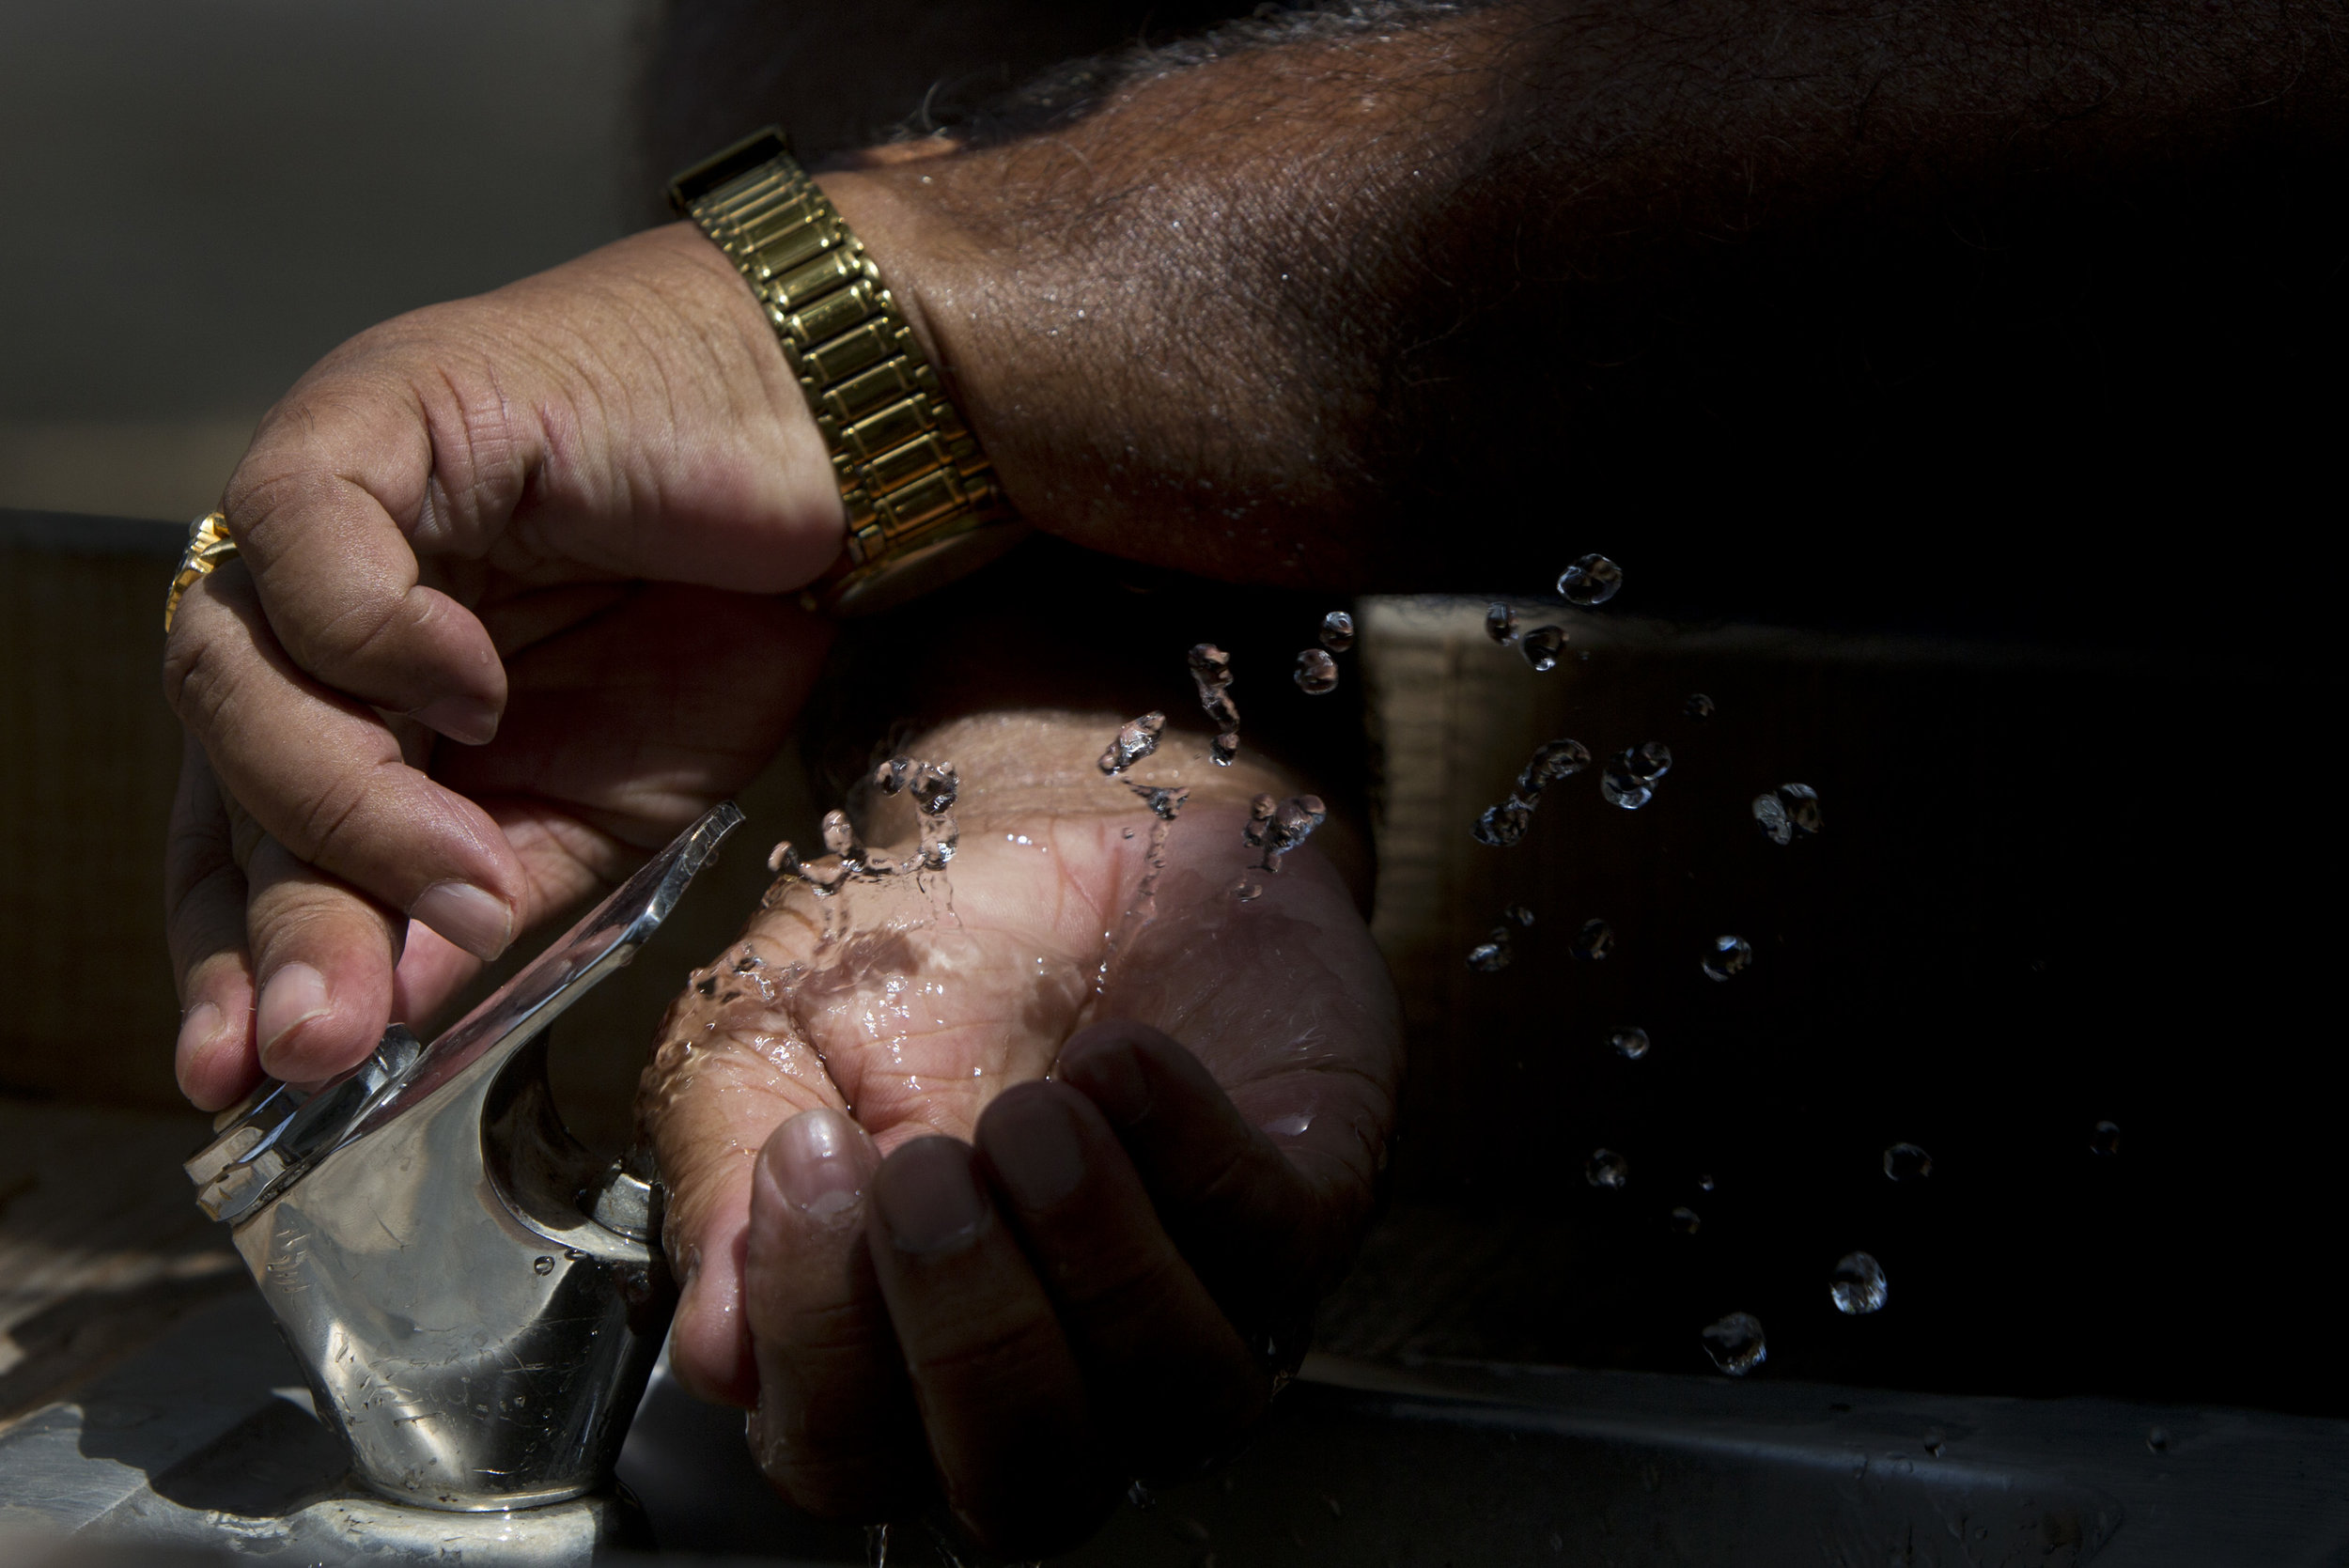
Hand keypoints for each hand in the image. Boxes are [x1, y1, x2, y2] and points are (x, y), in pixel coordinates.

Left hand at [161, 222, 844, 1108]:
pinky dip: (375, 637)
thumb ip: (494, 894)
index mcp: (364, 697)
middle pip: (226, 773)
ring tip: (461, 873)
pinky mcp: (378, 408)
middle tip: (319, 1044)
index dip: (239, 953)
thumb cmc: (746, 608)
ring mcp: (338, 502)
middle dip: (282, 920)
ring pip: (234, 670)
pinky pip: (302, 535)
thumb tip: (383, 1022)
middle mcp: (322, 602)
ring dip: (337, 805)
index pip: (244, 837)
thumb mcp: (615, 808)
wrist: (855, 439)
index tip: (255, 1079)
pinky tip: (473, 690)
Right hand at [641, 715, 1400, 1556]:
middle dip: (970, 1339)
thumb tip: (719, 1345)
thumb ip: (720, 1180)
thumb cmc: (919, 955)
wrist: (1066, 823)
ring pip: (1175, 1396)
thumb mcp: (773, 1039)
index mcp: (901, 1355)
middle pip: (1024, 1484)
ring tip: (1039, 1112)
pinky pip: (1273, 1245)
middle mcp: (1060, 1368)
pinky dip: (1190, 1157)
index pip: (844, 1457)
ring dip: (1093, 1259)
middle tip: (928, 1173)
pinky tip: (1122, 1060)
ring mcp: (1198, 1301)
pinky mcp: (1307, 1208)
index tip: (804, 1161)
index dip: (819, 1343)